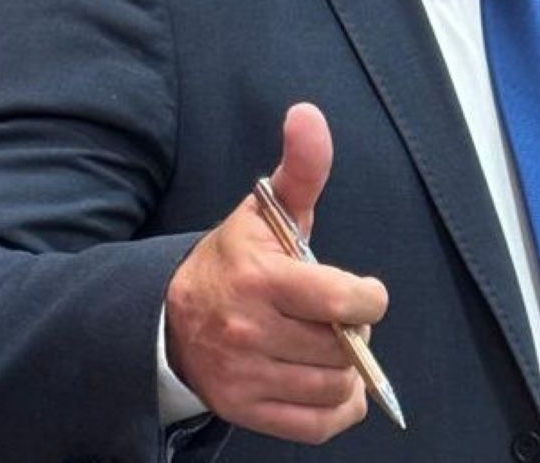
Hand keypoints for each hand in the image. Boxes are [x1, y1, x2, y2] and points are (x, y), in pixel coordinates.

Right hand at [165, 103, 388, 443]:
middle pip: (341, 346)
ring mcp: (245, 376)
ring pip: (333, 385)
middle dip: (354, 330)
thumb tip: (308, 114)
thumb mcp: (266, 209)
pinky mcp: (246, 411)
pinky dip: (338, 408)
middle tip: (341, 316)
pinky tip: (331, 381)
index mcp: (260, 278)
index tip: (364, 291)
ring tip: (333, 344)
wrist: (172, 317)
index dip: (368, 297)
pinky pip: (317, 425)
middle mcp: (249, 331)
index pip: (341, 301)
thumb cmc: (234, 258)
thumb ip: (301, 167)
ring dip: (347, 368)